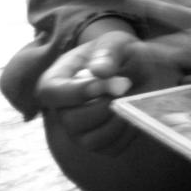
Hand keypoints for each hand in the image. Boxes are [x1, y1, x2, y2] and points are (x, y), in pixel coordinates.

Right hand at [36, 30, 180, 154]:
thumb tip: (100, 71)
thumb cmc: (120, 53)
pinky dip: (128, 130)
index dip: (77, 92)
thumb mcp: (116, 42)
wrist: (140, 69)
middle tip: (126, 84)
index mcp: (56, 81)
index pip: (51, 93)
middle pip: (72, 121)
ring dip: (118, 118)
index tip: (105, 82)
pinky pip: (111, 147)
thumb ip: (107, 53)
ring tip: (130, 96)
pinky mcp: (99, 143)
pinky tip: (134, 110)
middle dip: (104, 105)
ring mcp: (78, 131)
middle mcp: (62, 110)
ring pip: (91, 140)